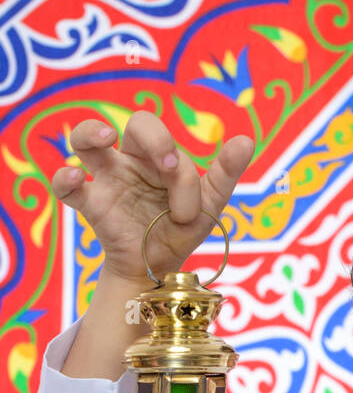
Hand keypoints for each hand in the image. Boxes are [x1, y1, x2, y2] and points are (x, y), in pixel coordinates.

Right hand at [50, 112, 254, 282]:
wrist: (159, 268)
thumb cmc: (180, 229)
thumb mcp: (208, 205)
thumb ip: (224, 173)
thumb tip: (247, 139)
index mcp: (158, 157)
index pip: (168, 140)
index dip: (177, 160)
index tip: (184, 195)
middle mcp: (131, 161)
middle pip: (134, 124)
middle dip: (155, 139)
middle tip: (167, 167)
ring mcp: (107, 181)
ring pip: (85, 140)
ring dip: (90, 132)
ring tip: (104, 138)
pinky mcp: (91, 205)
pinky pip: (66, 185)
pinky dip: (65, 178)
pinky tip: (76, 178)